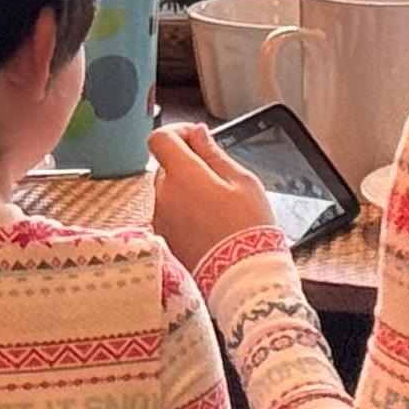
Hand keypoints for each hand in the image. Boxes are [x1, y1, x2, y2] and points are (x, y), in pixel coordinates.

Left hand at [148, 122, 277, 274]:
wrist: (242, 276)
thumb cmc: (248, 228)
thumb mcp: (242, 181)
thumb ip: (214, 153)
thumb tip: (198, 134)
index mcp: (183, 175)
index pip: (160, 139)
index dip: (177, 132)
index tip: (196, 139)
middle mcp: (164, 196)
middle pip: (166, 166)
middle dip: (188, 165)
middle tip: (219, 178)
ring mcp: (161, 220)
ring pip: (168, 192)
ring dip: (187, 191)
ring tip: (218, 207)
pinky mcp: (165, 240)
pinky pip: (170, 215)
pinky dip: (185, 213)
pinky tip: (210, 225)